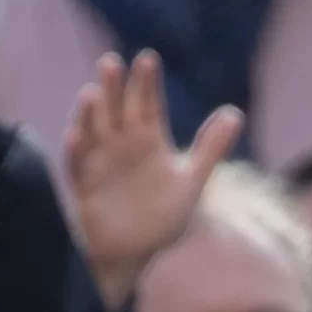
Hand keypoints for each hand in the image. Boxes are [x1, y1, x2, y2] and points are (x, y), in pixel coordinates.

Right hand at [64, 51, 242, 310]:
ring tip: (91, 93)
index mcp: (148, 139)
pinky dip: (76, 152)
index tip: (148, 59)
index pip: (146, 104)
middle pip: (116, 110)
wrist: (138, 252)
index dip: (146, 84)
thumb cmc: (163, 215)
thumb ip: (210, 148)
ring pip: (91, 130)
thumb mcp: (191, 181)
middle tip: (112, 62)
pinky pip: (77, 166)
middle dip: (114, 88)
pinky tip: (76, 136)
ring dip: (88, 113)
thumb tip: (235, 113)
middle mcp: (120, 144)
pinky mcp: (85, 186)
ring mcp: (100, 162)